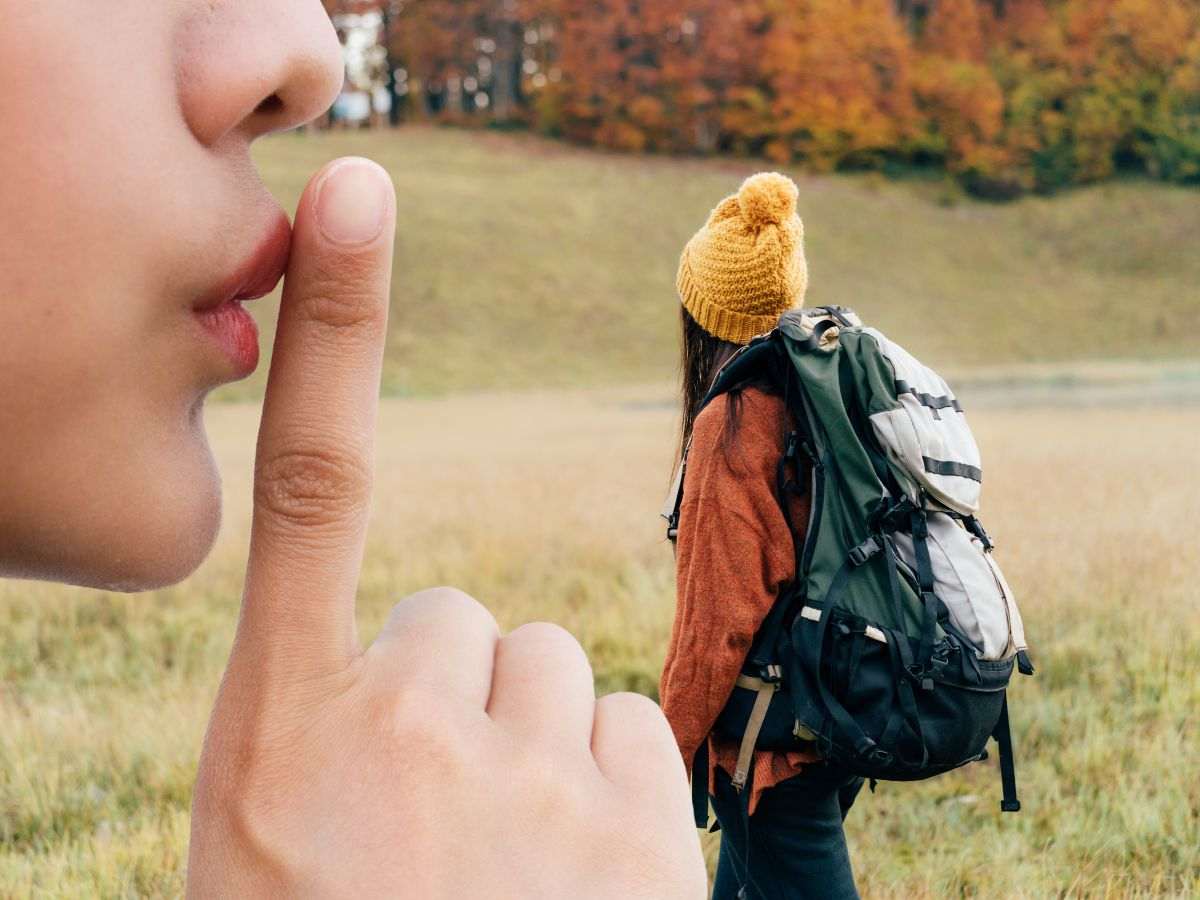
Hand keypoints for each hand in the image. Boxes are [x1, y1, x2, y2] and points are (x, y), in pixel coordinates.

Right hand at [186, 157, 704, 898]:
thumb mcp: (276, 850)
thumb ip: (332, 733)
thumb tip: (418, 662)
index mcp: (279, 736)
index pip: (310, 484)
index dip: (335, 325)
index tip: (353, 198)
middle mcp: (399, 732)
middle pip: (464, 626)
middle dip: (455, 705)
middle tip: (430, 826)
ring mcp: (528, 782)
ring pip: (555, 676)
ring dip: (533, 748)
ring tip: (498, 866)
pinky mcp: (638, 831)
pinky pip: (632, 728)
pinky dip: (609, 788)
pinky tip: (571, 881)